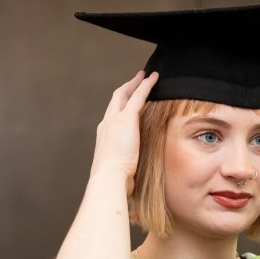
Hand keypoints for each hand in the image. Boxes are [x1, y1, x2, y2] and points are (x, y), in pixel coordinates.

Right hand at [91, 71, 158, 195]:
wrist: (109, 178)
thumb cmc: (115, 182)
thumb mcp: (120, 172)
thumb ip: (126, 168)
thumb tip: (133, 180)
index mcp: (105, 137)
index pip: (113, 117)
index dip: (120, 107)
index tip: (128, 102)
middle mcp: (106, 125)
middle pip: (116, 101)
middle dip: (126, 89)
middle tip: (135, 80)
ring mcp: (114, 120)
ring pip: (126, 94)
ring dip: (136, 84)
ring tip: (145, 76)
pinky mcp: (126, 118)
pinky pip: (138, 96)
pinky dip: (146, 85)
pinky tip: (155, 78)